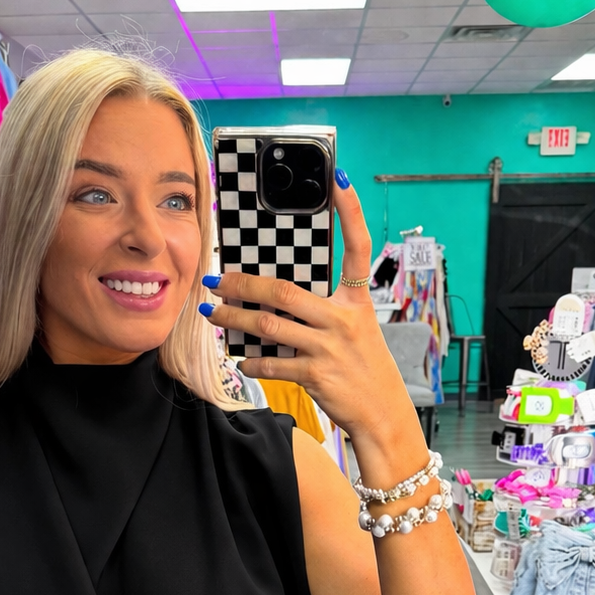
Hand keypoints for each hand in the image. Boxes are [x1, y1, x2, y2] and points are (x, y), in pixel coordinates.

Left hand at [200, 171, 427, 477]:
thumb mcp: (356, 333)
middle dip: (242, 284)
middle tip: (215, 279)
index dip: (350, 210)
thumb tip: (274, 300)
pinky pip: (274, 364)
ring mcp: (330, 348)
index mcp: (358, 302)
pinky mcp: (318, 376)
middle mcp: (344, 320)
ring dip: (234, 320)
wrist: (383, 416)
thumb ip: (324, 312)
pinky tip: (238, 359)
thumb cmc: (365, 372)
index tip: (338, 177)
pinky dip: (252, 362)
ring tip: (211, 314)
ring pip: (269, 327)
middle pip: (283, 291)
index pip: (358, 247)